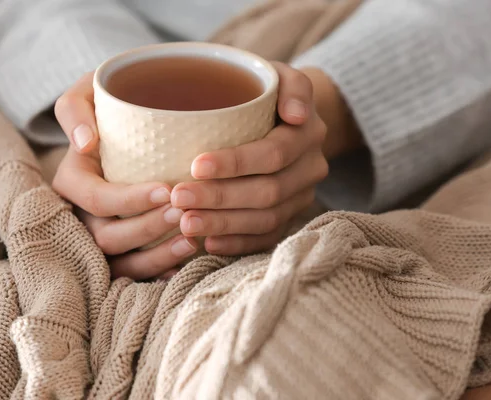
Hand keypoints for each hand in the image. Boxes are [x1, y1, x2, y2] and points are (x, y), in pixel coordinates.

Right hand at [52, 72, 197, 280]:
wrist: (131, 125)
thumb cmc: (111, 106)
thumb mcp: (88, 93)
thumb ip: (76, 108)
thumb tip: (85, 143)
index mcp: (72, 179)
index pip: (94, 198)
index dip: (129, 200)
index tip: (167, 189)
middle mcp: (81, 213)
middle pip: (107, 235)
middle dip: (148, 228)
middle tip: (184, 213)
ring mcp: (100, 235)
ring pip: (121, 261)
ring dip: (157, 255)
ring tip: (192, 241)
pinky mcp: (122, 250)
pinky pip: (135, 271)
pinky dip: (160, 270)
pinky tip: (186, 261)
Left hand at [172, 62, 327, 254]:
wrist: (289, 119)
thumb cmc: (268, 94)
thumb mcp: (279, 76)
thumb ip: (291, 86)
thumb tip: (296, 115)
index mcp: (308, 133)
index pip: (273, 153)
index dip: (236, 163)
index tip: (195, 166)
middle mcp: (311, 168)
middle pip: (268, 192)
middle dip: (221, 198)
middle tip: (179, 198)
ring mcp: (302, 196)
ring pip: (267, 219)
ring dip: (224, 224)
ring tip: (186, 223)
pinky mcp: (291, 216)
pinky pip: (268, 237)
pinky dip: (238, 244)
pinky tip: (209, 244)